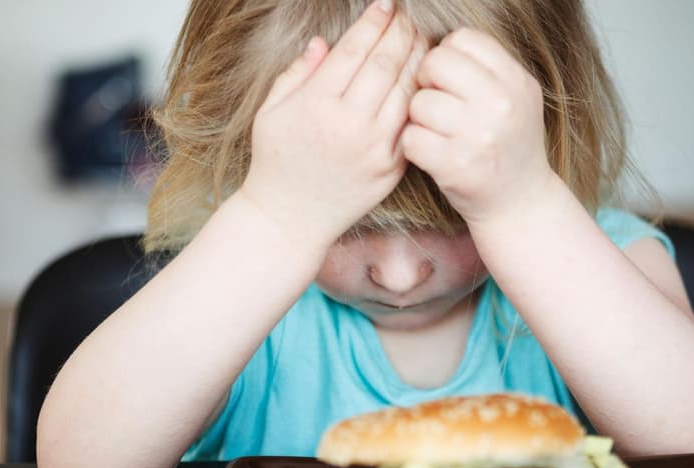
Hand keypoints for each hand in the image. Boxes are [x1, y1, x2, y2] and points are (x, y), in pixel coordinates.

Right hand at [239, 1, 426, 243]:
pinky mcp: (392, 166)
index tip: (384, 4)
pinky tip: (423, 79)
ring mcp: (375, 148)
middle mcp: (349, 124)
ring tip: (421, 39)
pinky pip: (412, 122)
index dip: (373, 22)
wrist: (290, 219)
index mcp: (316, 105)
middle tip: (408, 15)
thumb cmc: (276, 161)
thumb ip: (297, 74)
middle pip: (386, 64)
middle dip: (401, 32)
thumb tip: (324, 43)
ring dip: (417, 59)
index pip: (354, 50)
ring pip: (406, 90)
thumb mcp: (270, 112)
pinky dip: (420, 96)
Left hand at [403, 29, 555, 226]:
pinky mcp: (454, 166)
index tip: (451, 79)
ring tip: (437, 131)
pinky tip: (430, 153)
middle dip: (427, 81)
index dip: (447, 56)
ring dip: (419, 117)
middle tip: (436, 103)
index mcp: (516, 81)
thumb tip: (437, 46)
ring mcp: (477, 136)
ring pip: (419, 102)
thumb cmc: (507, 146)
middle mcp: (500, 105)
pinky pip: (411, 137)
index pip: (463, 39)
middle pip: (436, 63)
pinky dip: (414, 145)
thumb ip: (486, 69)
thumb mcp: (517, 99)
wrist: (521, 203)